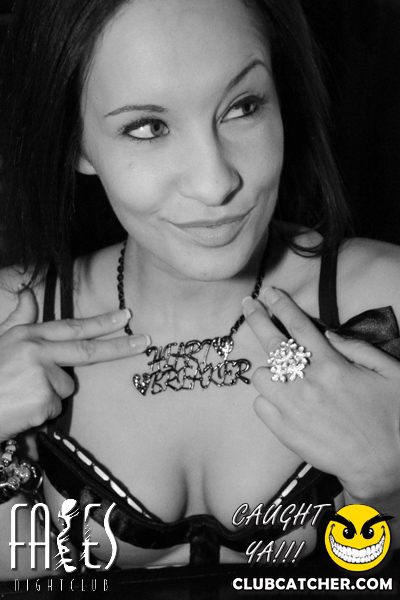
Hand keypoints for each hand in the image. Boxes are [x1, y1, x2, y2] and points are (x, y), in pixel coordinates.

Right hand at [0, 289, 149, 442]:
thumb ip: (19, 319)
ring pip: (66, 389)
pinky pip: (55, 409)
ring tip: (23, 396)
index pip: (72, 327)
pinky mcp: (43, 400)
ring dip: (50, 396)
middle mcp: (37, 351)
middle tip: (146, 341)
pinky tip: (22, 410)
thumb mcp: (1, 341)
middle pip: (87, 350)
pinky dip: (42, 414)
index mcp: (28, 336)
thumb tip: (27, 292)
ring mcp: (41, 376)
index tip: (126, 315)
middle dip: (120, 346)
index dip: (101, 322)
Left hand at [243, 287, 399, 502]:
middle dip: (257, 318)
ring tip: (280, 373)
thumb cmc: (391, 419)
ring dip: (268, 370)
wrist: (381, 466)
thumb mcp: (389, 374)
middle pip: (272, 342)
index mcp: (333, 366)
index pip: (299, 326)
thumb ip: (358, 349)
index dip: (281, 304)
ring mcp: (293, 409)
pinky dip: (267, 399)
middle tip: (249, 305)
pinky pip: (260, 406)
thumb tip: (328, 334)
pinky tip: (281, 400)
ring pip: (261, 376)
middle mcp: (308, 384)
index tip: (268, 292)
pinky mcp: (285, 432)